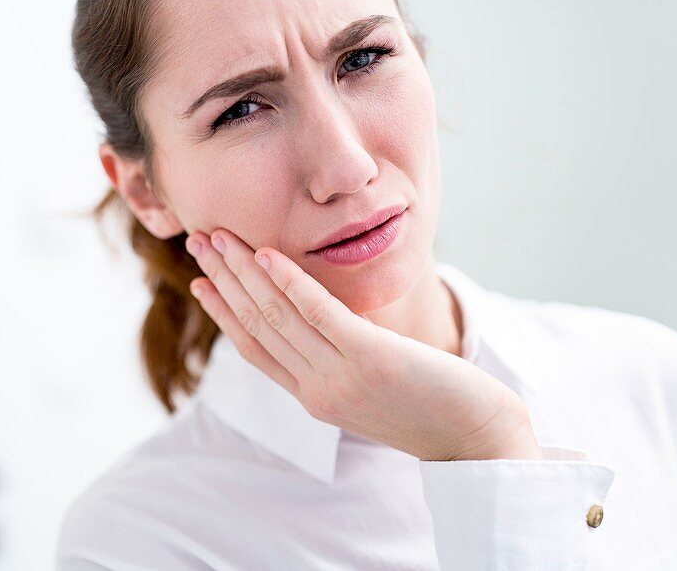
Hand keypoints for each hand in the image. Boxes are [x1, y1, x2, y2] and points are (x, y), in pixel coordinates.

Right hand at [185, 228, 542, 461]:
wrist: (479, 438)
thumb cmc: (433, 406)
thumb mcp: (373, 385)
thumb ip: (341, 358)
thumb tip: (327, 322)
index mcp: (314, 396)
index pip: (255, 348)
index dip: (223, 313)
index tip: (200, 282)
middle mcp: (317, 388)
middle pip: (256, 325)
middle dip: (223, 280)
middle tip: (196, 242)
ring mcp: (340, 376)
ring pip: (277, 316)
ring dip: (243, 272)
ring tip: (219, 238)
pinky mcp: (370, 360)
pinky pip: (320, 314)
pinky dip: (290, 283)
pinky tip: (268, 255)